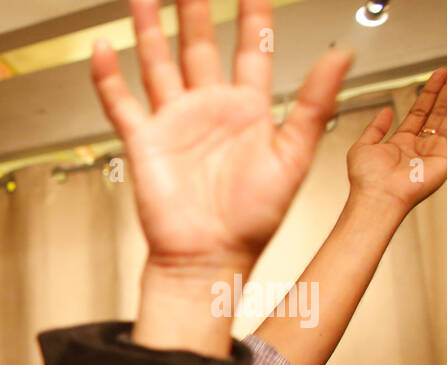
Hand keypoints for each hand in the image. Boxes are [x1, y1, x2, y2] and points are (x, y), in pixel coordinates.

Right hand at [93, 0, 351, 273]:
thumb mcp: (294, 157)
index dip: (254, 14)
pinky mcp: (144, 142)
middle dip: (196, 9)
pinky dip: (108, 77)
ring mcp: (174, 123)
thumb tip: (342, 56)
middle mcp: (209, 110)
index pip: (251, 48)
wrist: (208, 258)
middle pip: (200, 45)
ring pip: (158, 63)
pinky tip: (104, 49)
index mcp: (248, 110)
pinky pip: (122, 103)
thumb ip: (315, 104)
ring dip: (151, 29)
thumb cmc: (251, 221)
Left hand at [347, 57, 446, 211]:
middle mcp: (421, 145)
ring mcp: (436, 149)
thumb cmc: (367, 180)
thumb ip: (374, 128)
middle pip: (441, 107)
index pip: (422, 109)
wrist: (378, 196)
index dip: (431, 90)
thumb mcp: (362, 147)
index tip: (439, 73)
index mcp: (402, 142)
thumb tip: (384, 113)